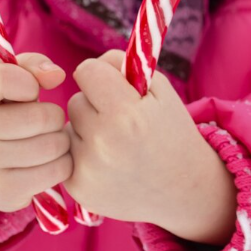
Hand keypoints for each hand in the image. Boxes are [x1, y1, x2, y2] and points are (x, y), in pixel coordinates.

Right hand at [0, 53, 72, 212]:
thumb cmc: (5, 110)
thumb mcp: (11, 80)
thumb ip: (33, 66)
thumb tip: (57, 75)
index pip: (0, 78)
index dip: (28, 81)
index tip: (30, 89)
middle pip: (40, 118)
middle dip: (53, 116)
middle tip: (43, 120)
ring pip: (53, 145)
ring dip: (60, 140)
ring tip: (47, 139)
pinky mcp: (3, 190)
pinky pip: (57, 171)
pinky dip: (62, 164)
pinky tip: (48, 160)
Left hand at [63, 50, 236, 244]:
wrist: (183, 189)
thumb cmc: (172, 133)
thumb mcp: (161, 91)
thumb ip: (125, 66)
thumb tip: (93, 61)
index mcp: (125, 113)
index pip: (86, 71)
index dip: (101, 75)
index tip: (114, 86)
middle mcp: (102, 142)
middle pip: (75, 100)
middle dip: (95, 105)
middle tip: (122, 122)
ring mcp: (88, 169)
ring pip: (69, 127)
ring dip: (87, 130)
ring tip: (116, 144)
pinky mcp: (77, 187)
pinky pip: (67, 153)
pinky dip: (82, 154)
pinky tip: (108, 163)